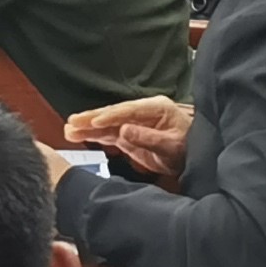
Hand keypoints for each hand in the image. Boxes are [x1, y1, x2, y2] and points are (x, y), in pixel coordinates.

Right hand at [65, 95, 190, 179]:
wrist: (197, 158)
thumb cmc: (189, 148)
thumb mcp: (171, 145)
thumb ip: (148, 138)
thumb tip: (124, 131)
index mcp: (156, 108)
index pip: (128, 110)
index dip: (110, 116)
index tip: (94, 122)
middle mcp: (142, 112)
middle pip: (113, 113)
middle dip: (92, 118)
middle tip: (72, 121)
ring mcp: (134, 123)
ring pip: (107, 123)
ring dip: (87, 127)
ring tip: (68, 129)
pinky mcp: (128, 135)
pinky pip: (108, 134)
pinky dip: (92, 135)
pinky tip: (77, 135)